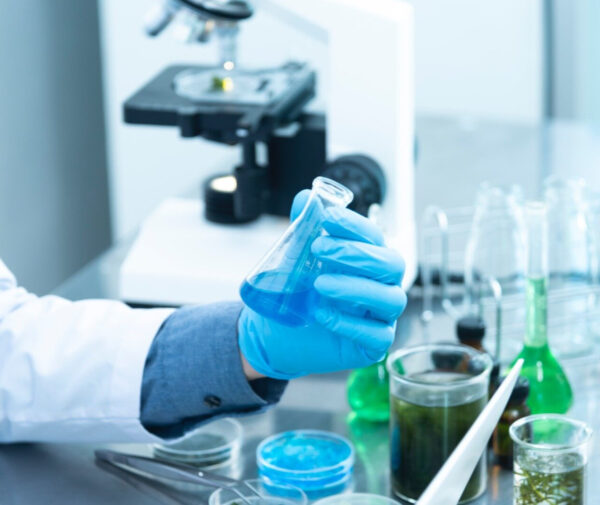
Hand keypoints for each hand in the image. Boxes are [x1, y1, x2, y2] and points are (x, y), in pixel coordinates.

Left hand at [238, 190, 406, 379]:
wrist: (276, 334)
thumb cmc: (296, 293)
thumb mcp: (295, 259)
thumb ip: (303, 228)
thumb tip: (305, 197)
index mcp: (368, 260)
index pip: (374, 237)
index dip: (354, 225)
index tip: (326, 217)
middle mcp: (381, 285)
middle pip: (392, 264)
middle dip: (356, 253)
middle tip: (318, 249)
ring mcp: (381, 316)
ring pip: (390, 299)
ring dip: (355, 287)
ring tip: (319, 284)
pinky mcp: (373, 346)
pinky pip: (377, 335)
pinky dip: (350, 323)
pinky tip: (322, 314)